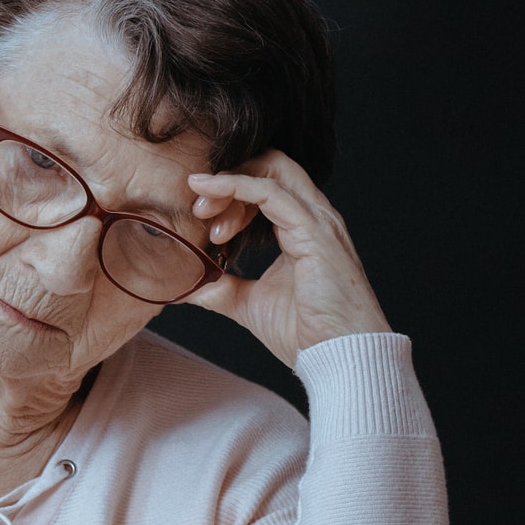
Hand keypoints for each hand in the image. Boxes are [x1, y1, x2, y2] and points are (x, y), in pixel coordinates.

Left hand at [183, 152, 391, 368]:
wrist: (336, 358)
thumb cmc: (305, 334)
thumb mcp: (249, 303)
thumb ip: (221, 289)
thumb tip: (187, 286)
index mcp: (302, 228)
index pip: (266, 184)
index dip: (229, 191)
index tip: (199, 216)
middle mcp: (314, 217)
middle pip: (271, 166)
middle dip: (227, 177)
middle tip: (197, 210)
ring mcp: (318, 221)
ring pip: (272, 171)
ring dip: (227, 184)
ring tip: (201, 212)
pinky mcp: (315, 233)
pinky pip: (272, 192)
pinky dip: (236, 186)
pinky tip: (210, 193)